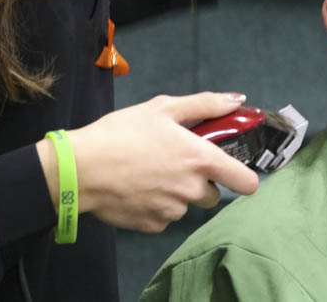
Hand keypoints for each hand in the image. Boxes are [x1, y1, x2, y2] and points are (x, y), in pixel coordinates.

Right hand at [38, 92, 259, 232]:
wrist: (79, 169)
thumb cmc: (122, 133)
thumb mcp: (164, 107)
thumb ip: (206, 105)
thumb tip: (238, 100)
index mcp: (202, 160)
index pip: (247, 182)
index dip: (244, 176)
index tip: (233, 170)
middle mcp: (192, 189)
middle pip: (213, 195)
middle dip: (201, 182)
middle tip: (176, 164)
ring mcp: (172, 211)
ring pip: (187, 205)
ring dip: (177, 194)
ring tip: (150, 173)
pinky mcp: (152, 226)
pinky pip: (164, 217)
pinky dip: (156, 206)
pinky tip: (137, 189)